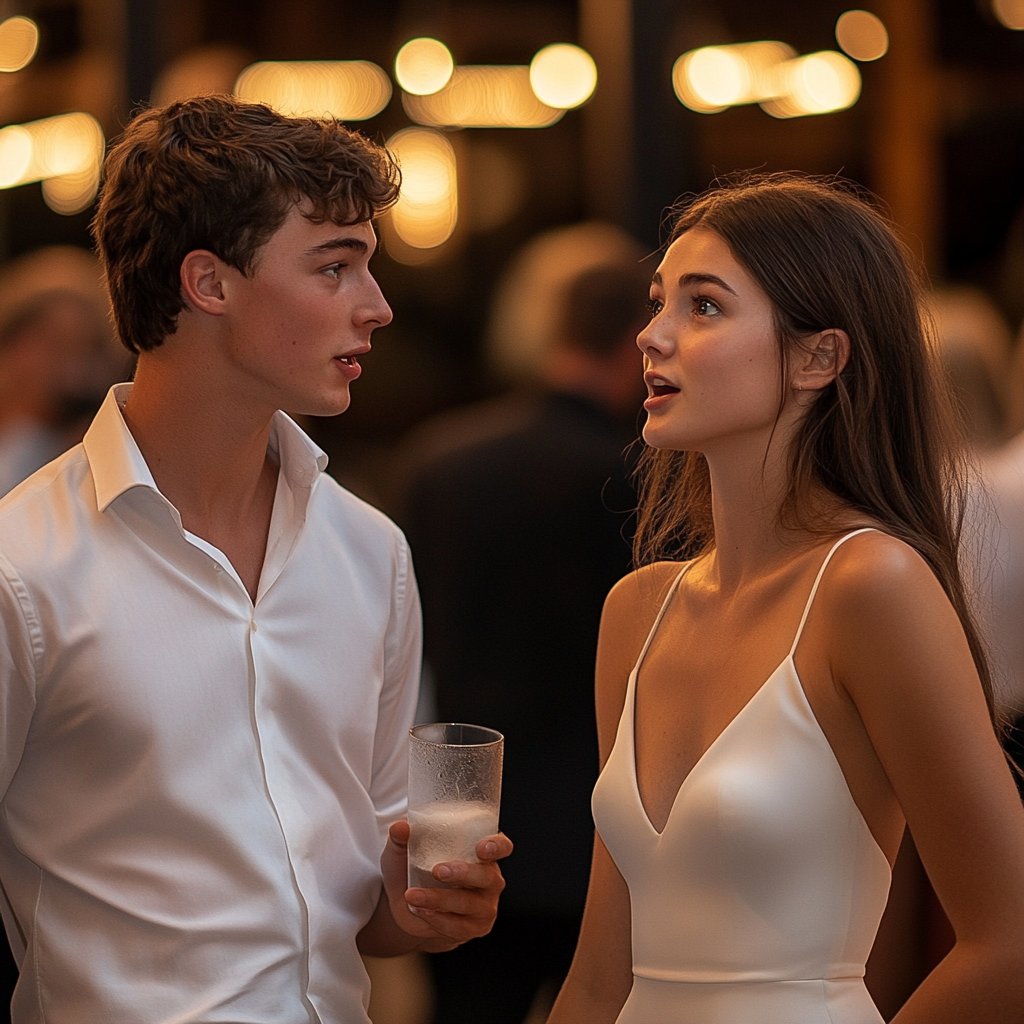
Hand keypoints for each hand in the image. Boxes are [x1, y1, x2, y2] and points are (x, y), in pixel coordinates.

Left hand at [380, 819, 512, 951]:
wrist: (409, 908)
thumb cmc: (413, 870)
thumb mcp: (403, 851)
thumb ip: (402, 837)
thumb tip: (400, 827)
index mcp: (481, 851)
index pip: (501, 846)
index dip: (496, 846)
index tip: (481, 848)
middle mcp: (490, 877)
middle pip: (487, 876)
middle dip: (463, 873)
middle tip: (437, 871)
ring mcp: (484, 905)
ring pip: (469, 903)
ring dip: (440, 899)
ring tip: (413, 895)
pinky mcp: (474, 927)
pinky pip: (459, 926)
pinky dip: (437, 918)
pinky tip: (420, 910)